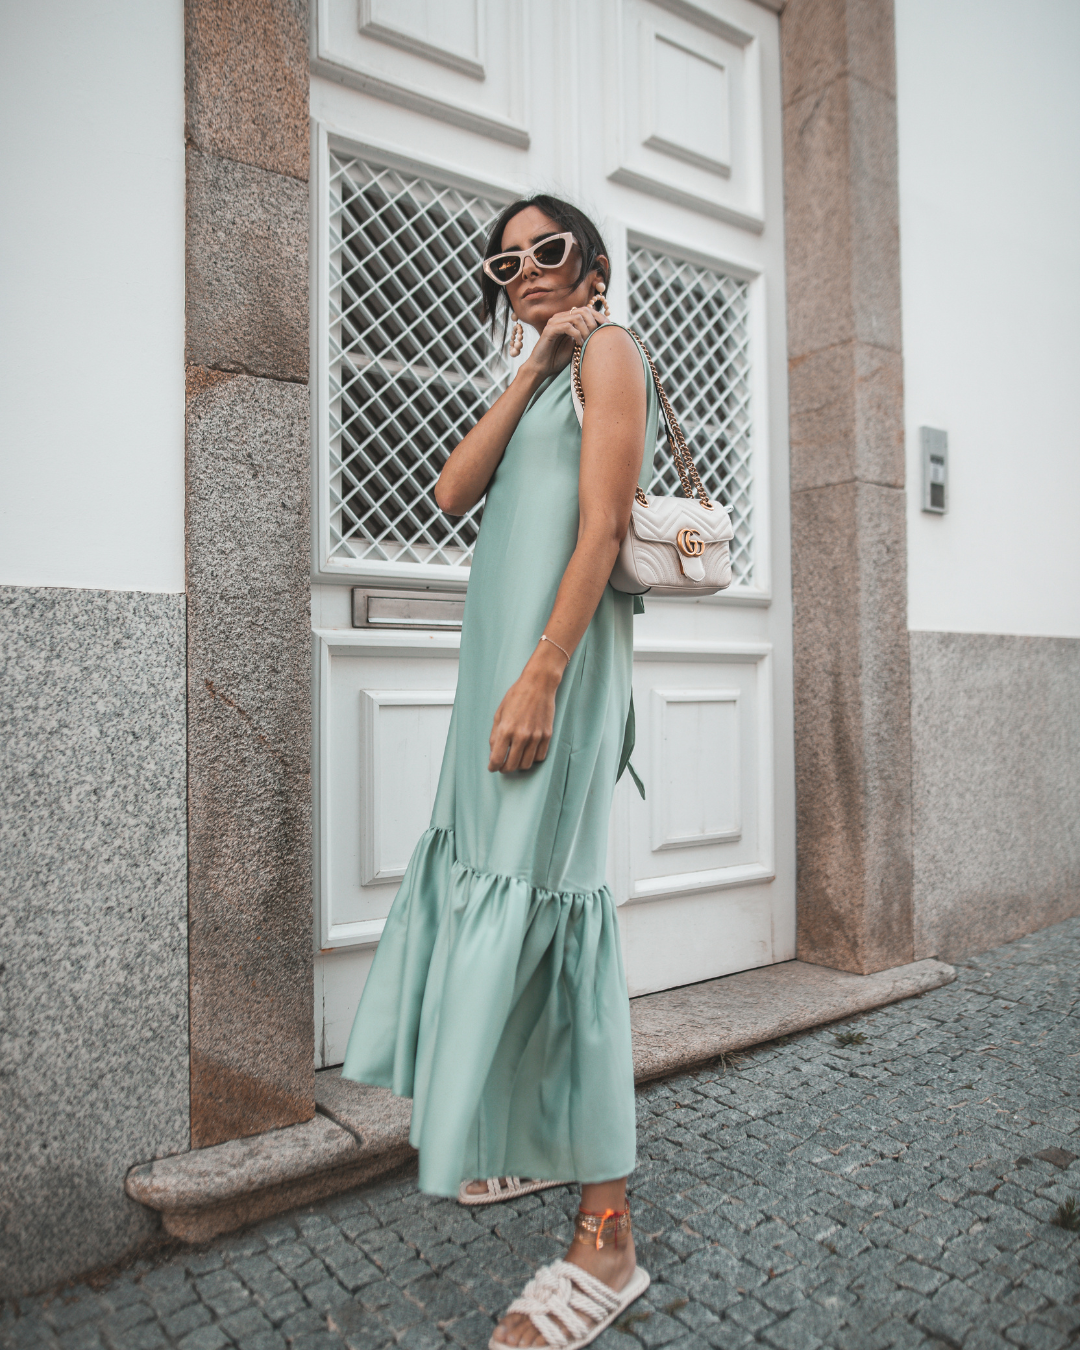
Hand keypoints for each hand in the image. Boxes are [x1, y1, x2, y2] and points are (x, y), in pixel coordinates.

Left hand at [487, 644, 566, 772]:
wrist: (538, 685)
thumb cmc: (516, 696)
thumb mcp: (499, 713)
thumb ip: (494, 735)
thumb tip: (493, 752)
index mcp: (506, 729)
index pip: (497, 759)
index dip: (493, 767)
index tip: (492, 767)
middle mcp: (521, 736)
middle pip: (512, 765)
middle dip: (505, 769)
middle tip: (502, 766)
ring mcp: (536, 736)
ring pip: (527, 764)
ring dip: (519, 765)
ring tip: (515, 759)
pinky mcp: (547, 735)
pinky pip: (540, 756)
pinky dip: (533, 758)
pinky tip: (528, 752)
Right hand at [524, 305, 605, 381]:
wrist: (541, 368)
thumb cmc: (558, 358)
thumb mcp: (576, 345)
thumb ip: (585, 336)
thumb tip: (602, 331)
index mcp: (567, 318)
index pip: (586, 310)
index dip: (599, 316)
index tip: (609, 327)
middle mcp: (560, 317)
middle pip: (583, 310)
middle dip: (593, 323)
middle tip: (597, 336)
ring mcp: (554, 322)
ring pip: (576, 317)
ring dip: (585, 330)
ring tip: (587, 341)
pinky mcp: (549, 330)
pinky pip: (567, 327)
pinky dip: (577, 335)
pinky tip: (580, 344)